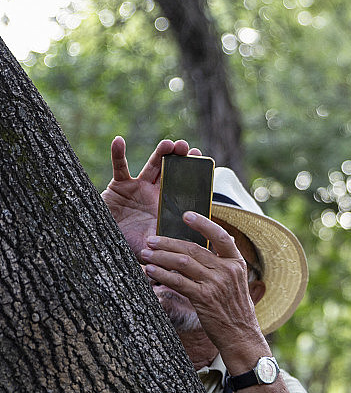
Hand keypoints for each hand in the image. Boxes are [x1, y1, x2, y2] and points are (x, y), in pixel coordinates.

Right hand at [101, 136, 199, 261]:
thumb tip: (197, 252)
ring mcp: (139, 188)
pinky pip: (119, 167)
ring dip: (160, 153)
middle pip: (171, 172)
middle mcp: (156, 194)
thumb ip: (174, 246)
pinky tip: (119, 141)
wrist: (106, 245)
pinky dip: (118, 154)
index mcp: (168, 206)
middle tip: (187, 148)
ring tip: (169, 144)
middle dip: (180, 158)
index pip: (184, 187)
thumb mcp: (158, 247)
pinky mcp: (119, 186)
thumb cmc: (134, 246)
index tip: (202, 158)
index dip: (193, 173)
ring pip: (152, 166)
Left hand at [141, 212, 266, 372]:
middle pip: (193, 248)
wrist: (241, 335)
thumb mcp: (236, 283)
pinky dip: (161, 275)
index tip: (186, 215)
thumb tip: (199, 252)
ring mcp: (216, 284)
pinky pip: (178, 281)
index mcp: (236, 263)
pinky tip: (150, 271)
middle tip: (151, 240)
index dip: (203, 223)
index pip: (220, 235)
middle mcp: (227, 270)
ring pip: (183, 263)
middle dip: (168, 242)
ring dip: (160, 257)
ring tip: (145, 254)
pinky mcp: (203, 298)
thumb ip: (221, 266)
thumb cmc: (235, 310)